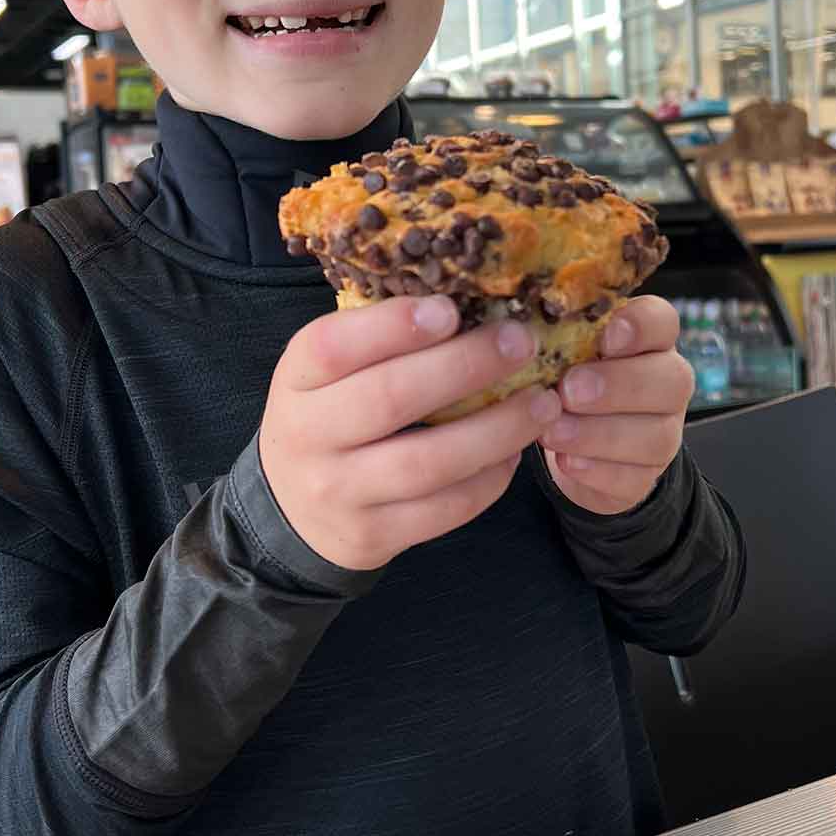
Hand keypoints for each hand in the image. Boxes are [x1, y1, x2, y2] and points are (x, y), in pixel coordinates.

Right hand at [259, 296, 563, 570]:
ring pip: (428, 462)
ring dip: (497, 430)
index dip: (393, 325)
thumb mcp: (327, 373)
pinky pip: (444, 509)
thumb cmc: (329, 416)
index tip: (452, 309)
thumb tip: (470, 299)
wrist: (293, 511)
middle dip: (466, 367)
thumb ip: (378, 340)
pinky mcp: (373, 535)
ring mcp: (339, 491)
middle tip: (521, 344)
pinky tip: (514, 450)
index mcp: (296, 378)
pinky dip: (490, 478)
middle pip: (390, 398)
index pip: (334, 346)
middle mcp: (308, 435)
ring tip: (542, 403)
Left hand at [537, 296, 693, 514]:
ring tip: (553, 431)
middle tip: (569, 390)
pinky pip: (634, 477)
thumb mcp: (558, 351)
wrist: (570, 443)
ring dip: (599, 433)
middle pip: (670, 380)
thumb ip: (554, 337)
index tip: (606, 336)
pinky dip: (598, 471)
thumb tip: (515, 330)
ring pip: (654, 435)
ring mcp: (663, 432)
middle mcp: (666, 383)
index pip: (662, 321)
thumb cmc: (563, 380)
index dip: (641, 326)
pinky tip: (566, 462)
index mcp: (648, 340)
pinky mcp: (646, 475)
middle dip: (617, 385)